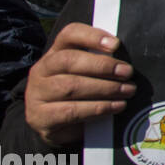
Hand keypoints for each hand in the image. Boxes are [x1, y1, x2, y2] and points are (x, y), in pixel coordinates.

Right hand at [24, 23, 136, 146]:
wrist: (59, 130)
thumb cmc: (80, 97)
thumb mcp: (88, 77)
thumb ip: (101, 65)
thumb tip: (127, 62)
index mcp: (54, 54)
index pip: (69, 35)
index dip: (92, 36)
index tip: (116, 45)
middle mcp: (41, 71)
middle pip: (68, 60)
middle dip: (102, 66)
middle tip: (127, 73)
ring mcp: (37, 94)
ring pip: (70, 86)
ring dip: (104, 88)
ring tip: (127, 91)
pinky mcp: (41, 118)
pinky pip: (71, 111)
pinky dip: (97, 108)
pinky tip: (116, 107)